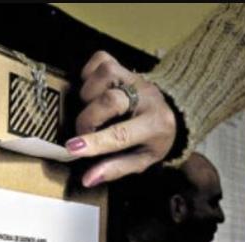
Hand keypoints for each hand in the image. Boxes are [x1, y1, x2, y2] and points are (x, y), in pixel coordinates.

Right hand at [66, 51, 177, 186]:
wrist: (173, 110)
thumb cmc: (153, 139)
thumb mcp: (141, 160)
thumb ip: (116, 169)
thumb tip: (87, 179)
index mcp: (155, 125)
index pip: (121, 134)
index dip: (95, 141)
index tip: (72, 148)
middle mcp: (147, 97)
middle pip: (111, 100)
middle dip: (88, 118)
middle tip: (85, 132)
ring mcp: (136, 78)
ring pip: (105, 74)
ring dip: (88, 94)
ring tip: (92, 110)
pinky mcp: (126, 66)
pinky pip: (101, 60)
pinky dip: (89, 73)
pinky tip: (92, 89)